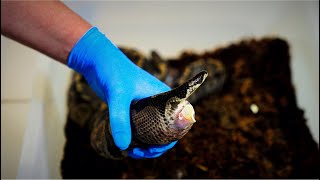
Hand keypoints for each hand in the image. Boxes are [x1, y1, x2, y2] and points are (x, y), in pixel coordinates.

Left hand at [68, 27, 176, 157]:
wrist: (98, 61)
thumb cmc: (113, 72)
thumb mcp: (118, 96)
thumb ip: (120, 119)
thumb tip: (123, 146)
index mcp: (164, 96)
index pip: (176, 123)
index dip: (170, 140)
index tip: (154, 149)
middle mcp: (158, 102)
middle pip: (165, 130)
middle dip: (156, 146)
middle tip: (140, 153)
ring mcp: (146, 106)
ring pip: (152, 131)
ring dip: (146, 144)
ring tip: (133, 152)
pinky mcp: (134, 109)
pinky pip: (140, 127)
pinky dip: (137, 138)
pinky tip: (127, 145)